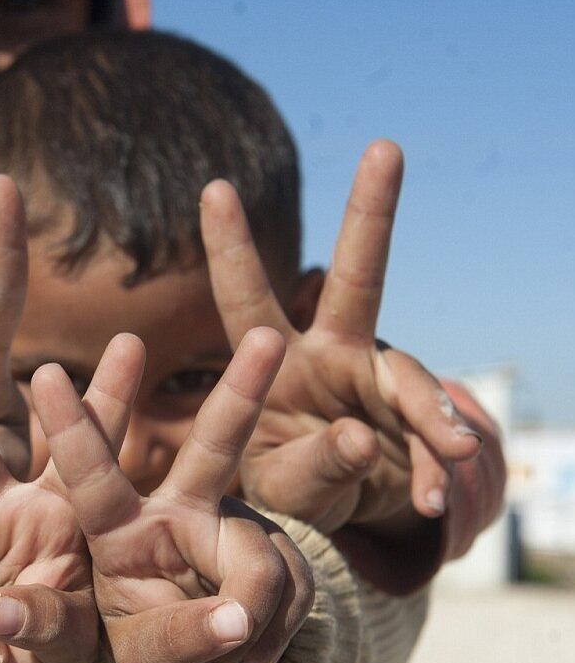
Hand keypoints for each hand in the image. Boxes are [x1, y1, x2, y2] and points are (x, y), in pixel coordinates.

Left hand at [33, 326, 314, 662]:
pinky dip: (278, 636)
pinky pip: (298, 588)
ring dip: (251, 624)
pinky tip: (249, 653)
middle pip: (216, 445)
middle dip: (243, 389)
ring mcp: (236, 526)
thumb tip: (234, 619)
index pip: (93, 476)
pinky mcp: (280, 550)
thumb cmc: (150, 652)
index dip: (71, 426)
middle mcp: (180, 510)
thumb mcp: (142, 662)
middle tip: (271, 339)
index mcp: (118, 529)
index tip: (45, 373)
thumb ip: (170, 641)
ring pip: (263, 561)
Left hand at [200, 140, 481, 534]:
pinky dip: (433, 466)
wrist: (340, 515)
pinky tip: (429, 497)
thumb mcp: (282, 489)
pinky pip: (431, 434)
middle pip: (353, 279)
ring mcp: (374, 377)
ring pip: (409, 376)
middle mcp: (326, 353)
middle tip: (385, 147)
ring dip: (430, 415)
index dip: (231, 247)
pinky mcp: (413, 411)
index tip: (213, 187)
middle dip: (369, 215)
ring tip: (449, 455)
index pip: (245, 298)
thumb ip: (308, 469)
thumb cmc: (287, 488)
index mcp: (270, 361)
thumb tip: (355, 437)